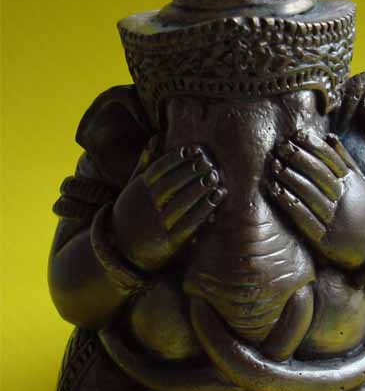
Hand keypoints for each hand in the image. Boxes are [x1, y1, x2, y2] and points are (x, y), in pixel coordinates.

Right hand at [112, 145, 225, 271]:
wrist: (122, 252)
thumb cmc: (133, 213)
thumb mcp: (133, 187)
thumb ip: (145, 164)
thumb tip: (156, 138)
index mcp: (138, 190)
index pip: (156, 170)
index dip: (174, 159)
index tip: (191, 149)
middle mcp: (147, 207)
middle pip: (169, 185)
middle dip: (189, 172)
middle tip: (207, 162)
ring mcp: (158, 225)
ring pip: (180, 204)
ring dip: (199, 189)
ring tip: (215, 177)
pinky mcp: (170, 242)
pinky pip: (189, 223)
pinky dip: (204, 210)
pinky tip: (216, 198)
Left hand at [267, 131, 364, 268]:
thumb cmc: (361, 207)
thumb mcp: (358, 182)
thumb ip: (344, 160)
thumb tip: (329, 135)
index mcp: (351, 183)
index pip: (332, 160)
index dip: (315, 146)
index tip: (297, 134)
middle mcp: (344, 200)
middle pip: (320, 175)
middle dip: (300, 159)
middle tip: (281, 147)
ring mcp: (334, 219)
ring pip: (311, 195)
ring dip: (291, 179)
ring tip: (275, 166)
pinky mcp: (324, 239)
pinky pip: (306, 220)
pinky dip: (292, 206)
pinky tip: (278, 193)